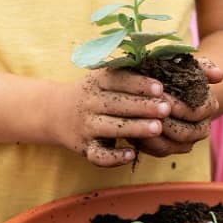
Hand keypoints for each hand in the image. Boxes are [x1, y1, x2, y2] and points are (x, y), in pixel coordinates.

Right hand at [52, 68, 170, 166]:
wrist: (55, 113)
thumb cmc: (94, 94)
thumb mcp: (103, 78)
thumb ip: (128, 74)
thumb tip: (164, 65)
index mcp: (97, 83)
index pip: (118, 80)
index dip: (139, 84)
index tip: (160, 88)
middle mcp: (90, 103)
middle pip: (117, 104)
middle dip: (143, 106)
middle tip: (166, 108)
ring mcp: (87, 126)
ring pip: (110, 128)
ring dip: (134, 128)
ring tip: (157, 128)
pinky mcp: (86, 148)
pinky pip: (99, 154)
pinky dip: (114, 157)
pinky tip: (131, 154)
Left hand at [134, 57, 221, 156]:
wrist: (160, 86)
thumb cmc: (173, 72)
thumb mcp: (185, 65)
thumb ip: (203, 67)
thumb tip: (219, 75)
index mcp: (209, 107)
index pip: (196, 112)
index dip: (178, 105)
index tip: (160, 95)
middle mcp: (201, 128)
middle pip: (186, 132)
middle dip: (165, 121)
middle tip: (146, 110)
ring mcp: (185, 142)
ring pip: (172, 145)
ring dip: (155, 134)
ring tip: (139, 121)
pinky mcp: (169, 149)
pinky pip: (159, 150)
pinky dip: (147, 143)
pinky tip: (135, 131)